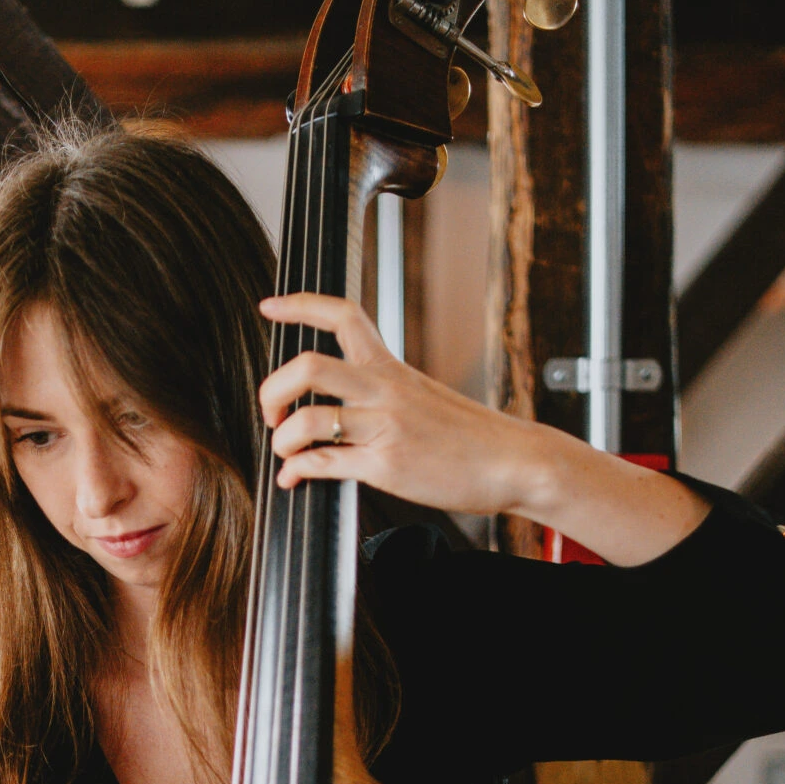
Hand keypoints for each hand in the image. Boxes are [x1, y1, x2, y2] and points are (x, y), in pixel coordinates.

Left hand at [257, 291, 709, 567]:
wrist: (515, 461)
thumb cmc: (471, 437)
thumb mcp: (424, 400)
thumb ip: (381, 400)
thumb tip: (342, 418)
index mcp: (391, 368)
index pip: (342, 317)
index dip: (299, 305)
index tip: (270, 306)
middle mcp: (384, 390)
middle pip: (309, 366)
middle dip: (273, 389)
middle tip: (272, 412)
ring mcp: (384, 428)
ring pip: (309, 420)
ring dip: (282, 439)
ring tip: (286, 452)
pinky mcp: (386, 465)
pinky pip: (325, 463)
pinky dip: (299, 471)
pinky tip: (297, 478)